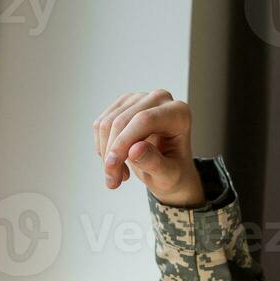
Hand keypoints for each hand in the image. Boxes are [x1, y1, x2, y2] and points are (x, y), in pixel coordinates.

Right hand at [92, 89, 204, 206]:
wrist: (170, 168)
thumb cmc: (174, 171)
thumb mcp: (169, 175)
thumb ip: (155, 163)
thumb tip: (134, 149)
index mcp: (178, 113)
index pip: (143, 120)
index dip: (123, 143)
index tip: (112, 168)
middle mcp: (160, 99)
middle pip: (122, 121)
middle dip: (112, 153)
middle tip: (113, 181)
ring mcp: (140, 98)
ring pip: (107, 123)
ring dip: (105, 153)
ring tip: (118, 175)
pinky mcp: (124, 104)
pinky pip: (100, 124)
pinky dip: (102, 146)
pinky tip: (116, 162)